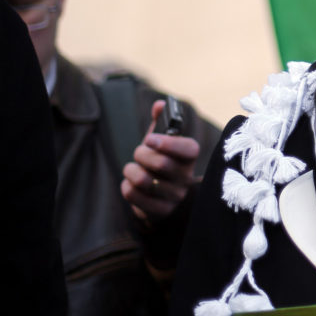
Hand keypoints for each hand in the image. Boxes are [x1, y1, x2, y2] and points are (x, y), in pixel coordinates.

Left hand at [120, 99, 200, 224]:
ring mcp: (174, 197)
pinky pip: (133, 195)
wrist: (168, 198)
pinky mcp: (159, 211)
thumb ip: (162, 121)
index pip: (188, 149)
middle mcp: (186, 178)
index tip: (149, 138)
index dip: (168, 143)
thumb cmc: (163, 163)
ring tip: (133, 169)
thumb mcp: (163, 142)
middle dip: (141, 154)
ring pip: (144, 180)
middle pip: (160, 164)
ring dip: (131, 170)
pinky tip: (131, 184)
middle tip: (139, 152)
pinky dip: (126, 186)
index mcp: (189, 157)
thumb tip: (160, 104)